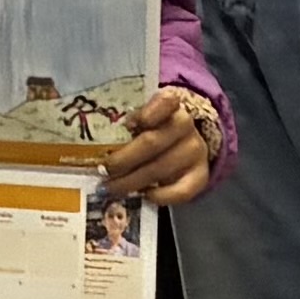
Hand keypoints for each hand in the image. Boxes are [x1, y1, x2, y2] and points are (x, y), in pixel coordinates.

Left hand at [100, 89, 218, 208]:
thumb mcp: (142, 114)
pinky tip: (144, 195)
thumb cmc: (153, 126)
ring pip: (160, 169)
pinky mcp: (200, 175)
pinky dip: (161, 196)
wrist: (184, 139)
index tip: (128, 125)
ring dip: (132, 181)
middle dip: (123, 160)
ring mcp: (195, 151)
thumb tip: (99, 143)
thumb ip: (127, 122)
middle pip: (152, 143)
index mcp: (170, 104)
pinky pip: (182, 191)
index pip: (165, 102)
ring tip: (111, 188)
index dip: (148, 113)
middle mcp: (185, 125)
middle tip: (103, 171)